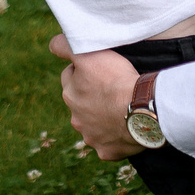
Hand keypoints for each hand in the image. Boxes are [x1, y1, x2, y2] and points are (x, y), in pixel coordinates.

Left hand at [50, 33, 142, 159]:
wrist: (140, 109)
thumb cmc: (116, 80)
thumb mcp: (89, 54)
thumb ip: (66, 46)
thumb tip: (53, 44)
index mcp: (70, 95)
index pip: (69, 77)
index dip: (83, 70)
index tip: (98, 69)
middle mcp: (76, 119)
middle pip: (80, 103)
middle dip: (91, 96)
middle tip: (111, 89)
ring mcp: (90, 137)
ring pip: (93, 125)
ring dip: (102, 118)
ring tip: (121, 109)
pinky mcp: (106, 151)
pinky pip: (108, 144)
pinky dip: (114, 138)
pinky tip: (126, 129)